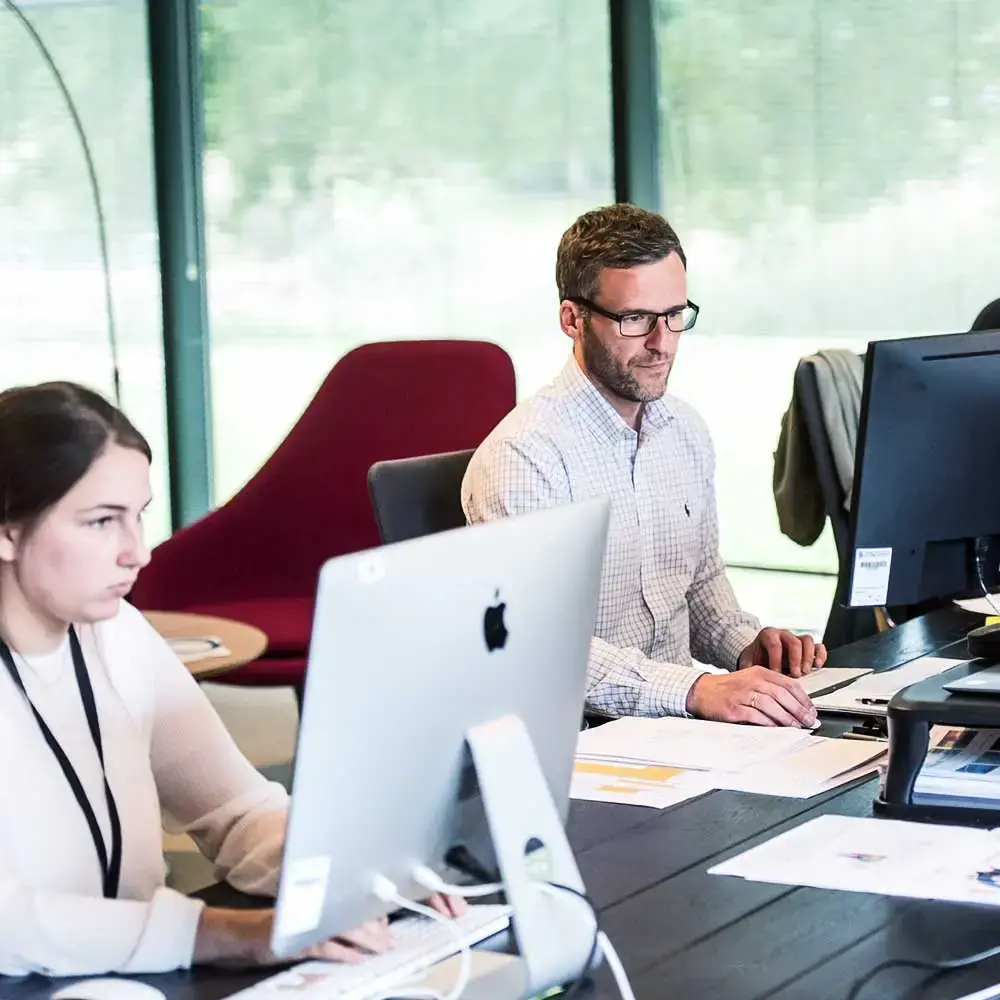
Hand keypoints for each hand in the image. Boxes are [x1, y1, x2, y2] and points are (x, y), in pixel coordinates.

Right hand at [194, 894, 466, 967]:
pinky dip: (343, 952)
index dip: (369, 911)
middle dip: (373, 926)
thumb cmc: (273, 928)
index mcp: (315, 899)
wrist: (237, 935)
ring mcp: (303, 923)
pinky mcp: (294, 941)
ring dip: (365, 939)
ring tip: (383, 946)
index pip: (348, 901)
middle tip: (391, 936)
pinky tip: (358, 957)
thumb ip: (329, 919)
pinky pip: (324, 946)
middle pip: (349, 914)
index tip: (386, 919)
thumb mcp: (303, 920)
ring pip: (341, 928)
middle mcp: (311, 907)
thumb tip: (365, 924)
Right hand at [686, 666, 817, 727]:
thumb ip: (771, 688)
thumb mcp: (751, 680)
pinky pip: (756, 716)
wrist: (702, 691)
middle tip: (808, 721)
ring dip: (786, 718)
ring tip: (795, 726)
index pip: (789, 684)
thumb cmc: (729, 688)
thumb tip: (796, 705)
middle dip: (799, 710)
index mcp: (760, 672)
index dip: (803, 698)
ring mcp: (742, 694)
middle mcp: (752, 681)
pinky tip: (777, 728)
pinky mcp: (734, 708)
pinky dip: (769, 723)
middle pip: (782, 695)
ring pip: (771, 705)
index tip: (811, 710)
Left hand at [738, 627, 826, 676]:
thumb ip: (750, 670)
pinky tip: (817, 666)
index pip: (774, 643)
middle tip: (795, 675)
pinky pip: (818, 646)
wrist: (758, 655)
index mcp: (768, 635)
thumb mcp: (748, 662)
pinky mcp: (806, 648)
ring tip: (805, 672)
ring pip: (807, 641)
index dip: (776, 659)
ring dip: (808, 657)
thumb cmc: (755, 659)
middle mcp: (783, 635)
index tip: (776, 673)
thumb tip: (750, 682)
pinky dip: (820, 655)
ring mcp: (796, 639)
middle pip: (794, 641)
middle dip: (795, 659)